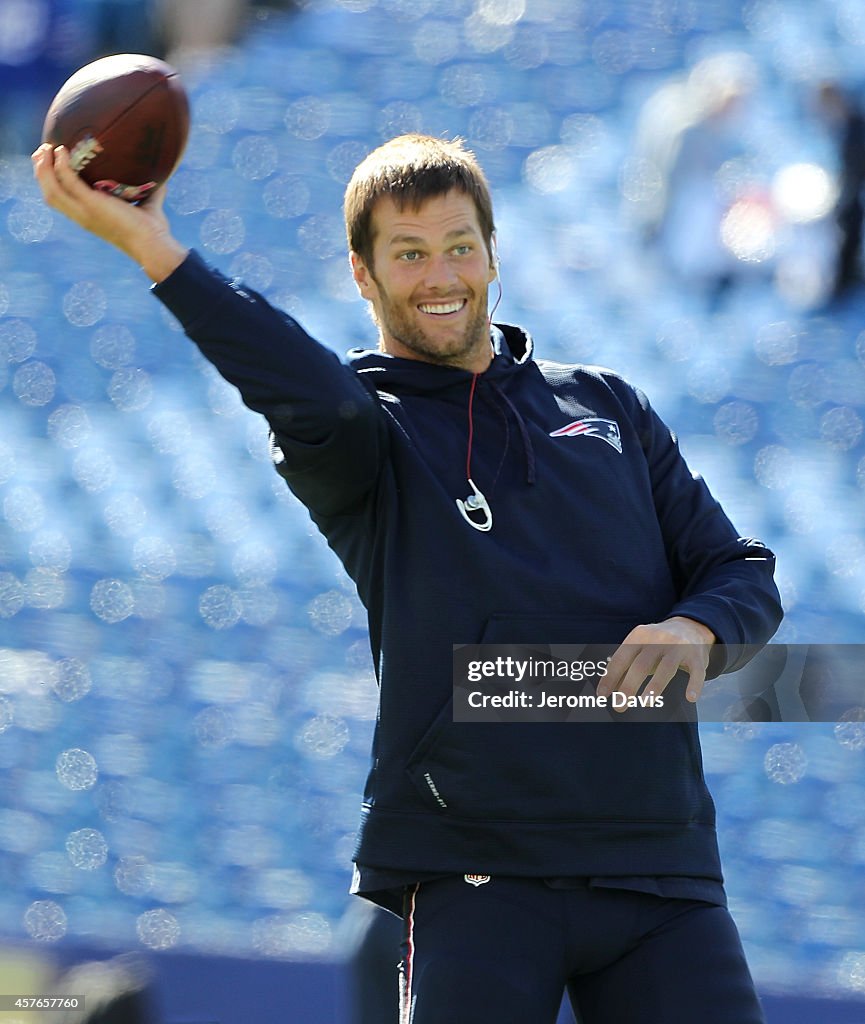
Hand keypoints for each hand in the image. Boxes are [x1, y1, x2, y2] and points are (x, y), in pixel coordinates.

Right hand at [31, 144, 187, 281]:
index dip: (53, 182)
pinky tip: (60, 150)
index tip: (51, 163)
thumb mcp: (148, 206)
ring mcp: (84, 211)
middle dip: (41, 171)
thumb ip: (151, 192)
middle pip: (49, 193)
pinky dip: (60, 165)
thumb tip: (163, 179)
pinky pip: (66, 180)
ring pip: (50, 187)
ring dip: (43, 166)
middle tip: (42, 151)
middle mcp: (82, 215)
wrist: (154, 245)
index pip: (62, 200)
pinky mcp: (91, 204)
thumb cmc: (153, 231)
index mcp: (89, 217)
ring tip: (46, 147)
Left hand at [598, 616, 715, 708]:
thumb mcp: (639, 648)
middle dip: (628, 687)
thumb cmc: (657, 644)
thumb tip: (606, 689)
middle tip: (620, 705)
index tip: (602, 695)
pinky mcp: (696, 656)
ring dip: (655, 686)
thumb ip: (624, 666)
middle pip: (641, 665)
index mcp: (639, 636)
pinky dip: (694, 685)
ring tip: (646, 703)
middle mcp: (658, 639)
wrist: (689, 627)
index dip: (610, 677)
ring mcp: (678, 647)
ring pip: (666, 668)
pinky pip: (696, 672)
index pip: (621, 658)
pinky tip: (690, 698)